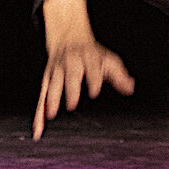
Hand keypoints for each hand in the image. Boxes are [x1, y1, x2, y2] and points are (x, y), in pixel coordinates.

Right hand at [35, 0, 134, 138]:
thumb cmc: (92, 54)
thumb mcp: (108, 60)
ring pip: (52, 86)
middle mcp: (70, 64)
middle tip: (72, 105)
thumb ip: (119, 75)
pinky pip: (41, 98)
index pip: (91, 68)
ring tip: (50, 116)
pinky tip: (38, 130)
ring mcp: (56, 72)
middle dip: (70, 90)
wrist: (68, 37)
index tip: (95, 91)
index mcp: (87, 58)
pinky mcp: (46, 81)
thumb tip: (130, 88)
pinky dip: (38, 114)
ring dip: (50, 101)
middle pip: (70, 76)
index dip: (93, 79)